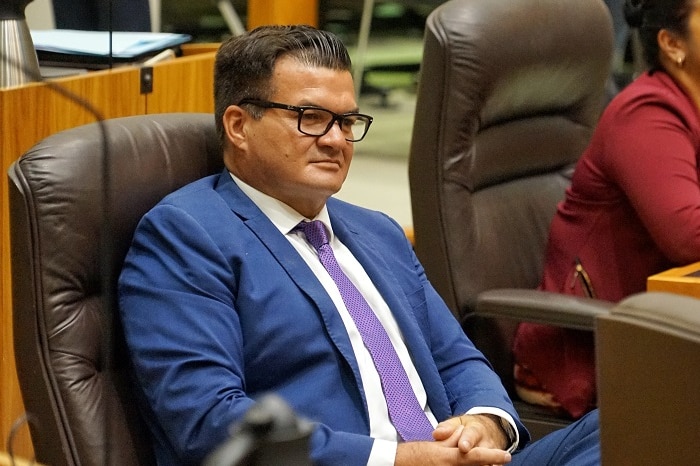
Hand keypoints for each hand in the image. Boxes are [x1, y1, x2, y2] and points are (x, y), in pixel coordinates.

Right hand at [394, 419, 510, 465]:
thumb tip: (464, 434)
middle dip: (488, 464)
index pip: (477, 456)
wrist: (401, 463)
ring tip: (480, 462)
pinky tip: (469, 465)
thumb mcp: (438, 445)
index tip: (506, 455)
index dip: (493, 456)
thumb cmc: (419, 454)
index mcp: (452, 457)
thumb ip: (453, 439)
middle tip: (497, 462)